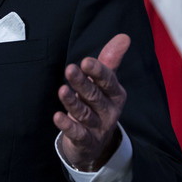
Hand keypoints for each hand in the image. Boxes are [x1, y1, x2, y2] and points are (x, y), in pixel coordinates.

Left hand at [53, 33, 129, 171]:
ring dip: (73, 102)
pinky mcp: (86, 142)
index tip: (86, 61)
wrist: (95, 144)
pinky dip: (68, 126)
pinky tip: (57, 116)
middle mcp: (109, 111)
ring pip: (85, 114)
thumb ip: (110, 61)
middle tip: (70, 69)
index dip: (98, 71)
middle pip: (94, 96)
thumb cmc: (98, 105)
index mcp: (115, 94)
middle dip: (82, 83)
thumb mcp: (105, 84)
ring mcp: (98, 128)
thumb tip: (123, 37)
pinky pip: (78, 134)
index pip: (108, 81)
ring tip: (61, 90)